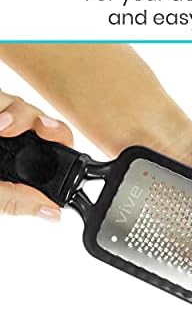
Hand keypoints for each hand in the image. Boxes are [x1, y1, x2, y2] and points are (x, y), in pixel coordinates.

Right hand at [0, 90, 72, 220]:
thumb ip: (14, 200)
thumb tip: (52, 212)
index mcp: (13, 165)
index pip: (52, 152)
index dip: (63, 150)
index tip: (66, 153)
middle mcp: (8, 142)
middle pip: (45, 126)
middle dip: (51, 127)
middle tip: (44, 129)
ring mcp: (0, 122)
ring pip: (25, 108)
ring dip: (22, 116)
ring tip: (5, 127)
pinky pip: (2, 97)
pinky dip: (3, 106)